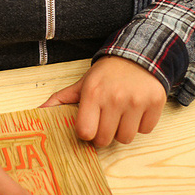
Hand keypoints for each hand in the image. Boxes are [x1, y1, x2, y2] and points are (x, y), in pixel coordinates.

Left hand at [41, 56, 165, 146]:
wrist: (139, 54)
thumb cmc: (107, 73)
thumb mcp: (83, 83)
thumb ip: (61, 99)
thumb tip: (38, 114)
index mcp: (93, 92)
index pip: (85, 132)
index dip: (87, 131)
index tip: (90, 123)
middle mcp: (115, 97)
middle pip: (105, 139)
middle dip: (104, 132)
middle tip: (106, 118)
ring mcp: (137, 101)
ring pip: (126, 138)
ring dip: (123, 130)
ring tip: (122, 113)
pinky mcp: (155, 103)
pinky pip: (146, 130)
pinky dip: (141, 123)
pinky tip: (137, 109)